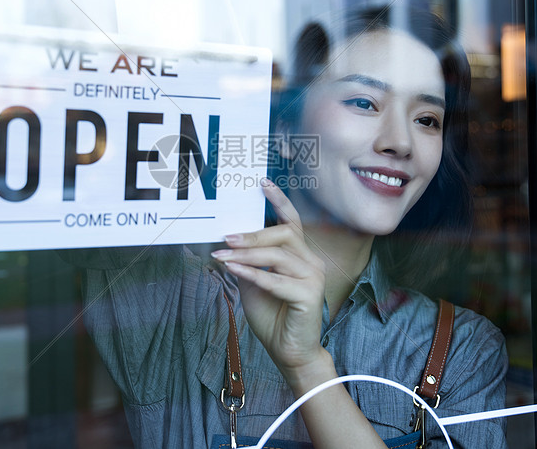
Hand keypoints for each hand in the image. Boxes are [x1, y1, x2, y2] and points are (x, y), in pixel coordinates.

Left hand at [212, 179, 327, 378]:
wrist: (289, 353)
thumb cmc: (273, 318)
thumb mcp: (253, 285)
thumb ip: (246, 263)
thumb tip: (225, 244)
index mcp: (300, 256)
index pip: (292, 222)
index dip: (279, 201)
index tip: (263, 183)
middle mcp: (310, 262)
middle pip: (284, 235)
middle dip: (253, 234)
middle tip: (227, 236)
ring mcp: (312, 278)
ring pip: (278, 256)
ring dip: (247, 255)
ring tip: (223, 255)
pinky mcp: (308, 296)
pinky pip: (275, 280)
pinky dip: (252, 274)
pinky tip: (233, 270)